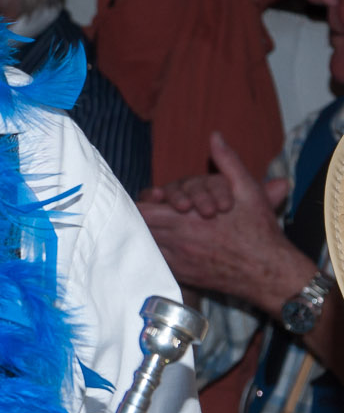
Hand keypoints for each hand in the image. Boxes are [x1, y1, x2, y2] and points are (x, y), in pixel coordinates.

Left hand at [137, 132, 309, 310]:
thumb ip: (228, 161)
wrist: (271, 273)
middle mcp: (178, 240)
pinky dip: (154, 253)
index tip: (148, 196)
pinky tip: (159, 245)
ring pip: (145, 245)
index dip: (141, 201)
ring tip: (148, 226)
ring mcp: (179, 261)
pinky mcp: (184, 276)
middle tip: (144, 209)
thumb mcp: (248, 190)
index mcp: (187, 218)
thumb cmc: (260, 231)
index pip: (143, 209)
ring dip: (146, 234)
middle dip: (141, 216)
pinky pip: (157, 263)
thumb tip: (215, 136)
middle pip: (140, 227)